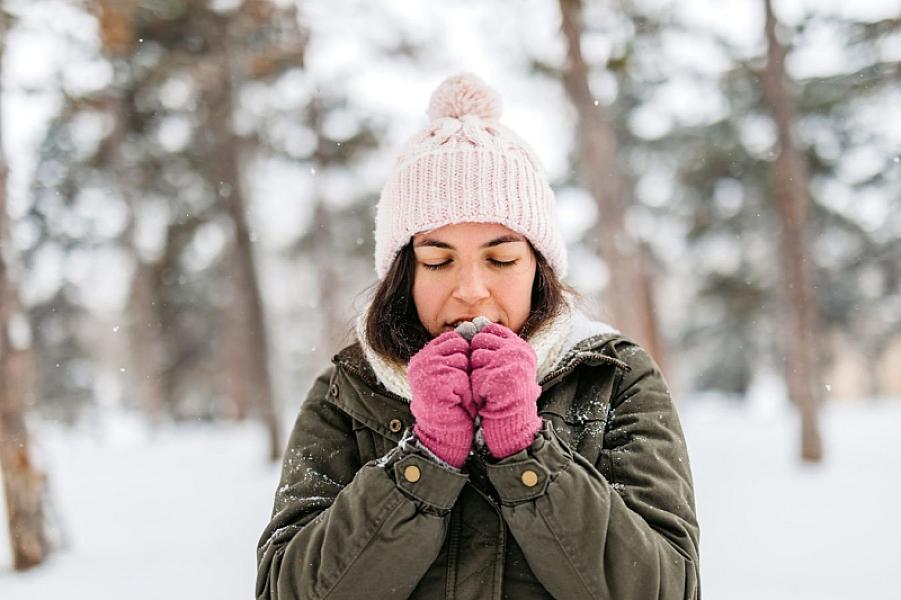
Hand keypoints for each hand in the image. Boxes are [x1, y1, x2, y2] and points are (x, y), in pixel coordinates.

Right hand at [408, 331, 475, 467]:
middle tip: (459, 387)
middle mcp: (422, 361)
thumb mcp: (452, 373)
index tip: (463, 372)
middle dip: (466, 366)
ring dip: (468, 380)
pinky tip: (458, 403)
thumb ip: (457, 351)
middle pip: (459, 345)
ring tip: (458, 396)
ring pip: (462, 360)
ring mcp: (427, 371)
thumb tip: (474, 323)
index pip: (453, 337)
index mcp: (424, 356)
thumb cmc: (453, 404)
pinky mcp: (435, 383)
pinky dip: (466, 392)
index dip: (464, 353)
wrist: (444, 434)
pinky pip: (462, 377)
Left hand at [470, 323, 542, 459]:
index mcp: (521, 348)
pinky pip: (475, 373)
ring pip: (475, 356)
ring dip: (476, 373)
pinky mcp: (498, 376)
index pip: (491, 330)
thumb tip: (473, 323)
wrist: (511, 423)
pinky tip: (487, 396)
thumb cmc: (503, 395)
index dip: (481, 344)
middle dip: (477, 359)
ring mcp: (510, 363)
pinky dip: (476, 386)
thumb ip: (493, 345)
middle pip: (480, 340)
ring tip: (488, 388)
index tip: (485, 361)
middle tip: (488, 378)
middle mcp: (519, 352)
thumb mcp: (504, 365)